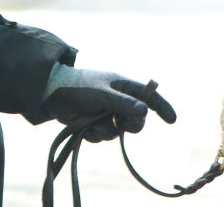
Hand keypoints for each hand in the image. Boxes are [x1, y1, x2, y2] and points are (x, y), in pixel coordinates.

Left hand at [40, 65, 176, 142]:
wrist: (51, 94)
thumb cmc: (78, 86)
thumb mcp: (101, 93)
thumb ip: (122, 103)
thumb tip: (144, 111)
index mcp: (123, 86)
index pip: (149, 96)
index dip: (162, 107)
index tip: (172, 120)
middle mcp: (118, 101)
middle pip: (137, 120)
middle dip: (129, 126)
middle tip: (119, 124)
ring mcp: (107, 113)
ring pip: (119, 132)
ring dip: (107, 131)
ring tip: (92, 123)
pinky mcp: (95, 124)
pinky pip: (104, 137)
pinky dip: (95, 135)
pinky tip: (85, 127)